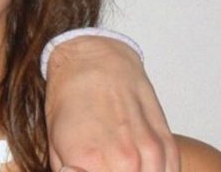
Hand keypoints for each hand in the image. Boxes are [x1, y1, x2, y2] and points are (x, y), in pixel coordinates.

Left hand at [45, 36, 179, 170]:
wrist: (93, 59)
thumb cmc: (69, 96)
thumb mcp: (54, 143)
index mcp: (91, 162)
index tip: (85, 169)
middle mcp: (126, 160)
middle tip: (102, 165)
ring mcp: (150, 151)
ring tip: (119, 164)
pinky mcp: (167, 143)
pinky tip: (139, 165)